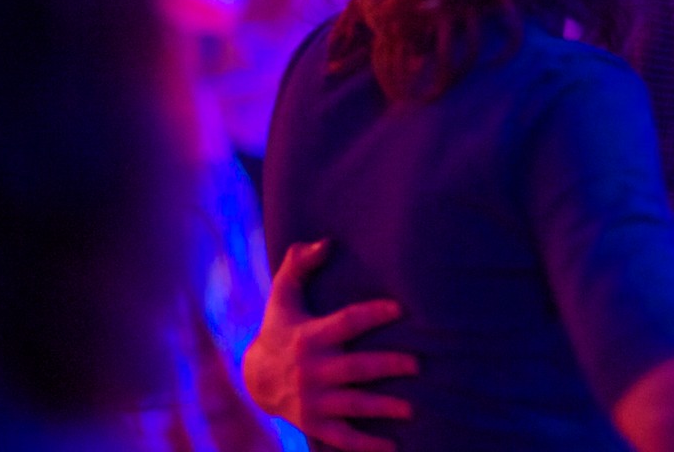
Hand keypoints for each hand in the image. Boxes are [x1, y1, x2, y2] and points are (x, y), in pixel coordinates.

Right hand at [242, 240, 418, 451]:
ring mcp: (313, 400)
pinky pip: (343, 438)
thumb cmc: (282, 327)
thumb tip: (326, 242)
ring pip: (353, 405)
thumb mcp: (283, 294)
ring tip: (413, 408)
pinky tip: (394, 446)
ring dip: (383, 407)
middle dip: (387, 366)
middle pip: (355, 368)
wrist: (255, 379)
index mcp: (311, 336)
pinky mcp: (314, 424)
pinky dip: (367, 445)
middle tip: (418, 363)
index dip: (373, 314)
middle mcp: (312, 370)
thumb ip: (299, 264)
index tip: (401, 308)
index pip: (347, 323)